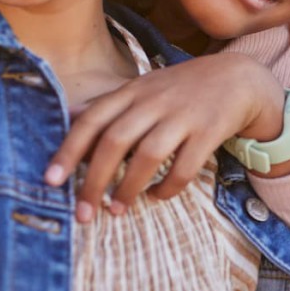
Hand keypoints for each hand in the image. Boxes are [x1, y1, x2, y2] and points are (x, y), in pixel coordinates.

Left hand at [45, 52, 286, 221]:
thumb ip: (109, 104)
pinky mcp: (209, 131)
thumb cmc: (182, 89)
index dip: (69, 150)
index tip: (51, 180)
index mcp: (133, 90)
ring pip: (148, 156)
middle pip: (115, 141)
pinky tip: (156, 196)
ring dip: (128, 188)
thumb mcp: (143, 87)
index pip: (92, 119)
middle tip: (81, 212)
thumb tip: (67, 117)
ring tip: (116, 210)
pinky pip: (184, 168)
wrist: (238, 78)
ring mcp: (183, 115)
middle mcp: (154, 101)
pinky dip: (167, 188)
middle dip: (94, 181)